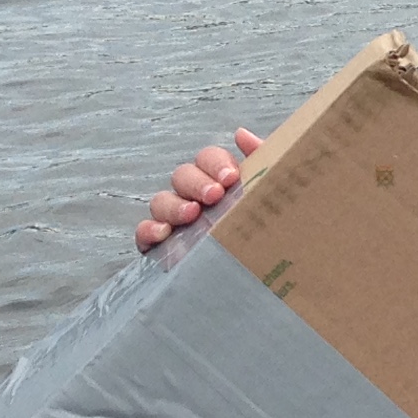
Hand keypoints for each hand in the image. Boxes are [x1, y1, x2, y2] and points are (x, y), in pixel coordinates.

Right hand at [134, 128, 261, 249]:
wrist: (268, 283)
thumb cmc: (272, 231)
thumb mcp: (273, 196)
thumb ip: (264, 162)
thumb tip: (242, 134)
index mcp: (221, 182)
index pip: (208, 158)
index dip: (215, 163)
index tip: (231, 178)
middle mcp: (196, 197)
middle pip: (182, 175)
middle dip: (196, 182)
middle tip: (215, 197)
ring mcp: (176, 221)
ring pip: (161, 200)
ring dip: (174, 204)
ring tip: (192, 215)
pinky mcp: (162, 247)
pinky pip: (144, 232)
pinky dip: (148, 229)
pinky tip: (163, 233)